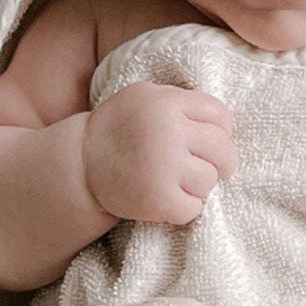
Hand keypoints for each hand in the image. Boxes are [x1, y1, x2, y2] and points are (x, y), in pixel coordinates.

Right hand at [82, 82, 237, 224]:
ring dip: (199, 185)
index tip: (208, 142)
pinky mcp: (158, 200)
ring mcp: (163, 167)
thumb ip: (182, 102)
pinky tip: (169, 199)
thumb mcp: (145, 97)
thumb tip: (225, 123)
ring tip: (178, 181)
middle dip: (221, 162)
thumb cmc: (120, 129)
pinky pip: (195, 208)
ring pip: (210, 180)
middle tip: (205, 167)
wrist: (80, 165)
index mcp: (166, 103)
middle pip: (223, 150)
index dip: (222, 131)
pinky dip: (185, 208)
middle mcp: (167, 132)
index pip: (221, 116)